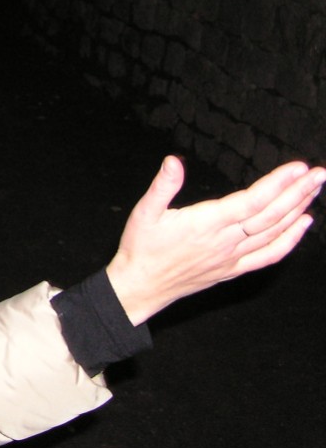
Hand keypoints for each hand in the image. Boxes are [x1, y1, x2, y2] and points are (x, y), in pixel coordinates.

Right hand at [106, 156, 325, 325]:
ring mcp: (232, 257)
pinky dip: (290, 241)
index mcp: (206, 224)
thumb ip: (162, 186)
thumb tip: (173, 161)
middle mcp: (225, 241)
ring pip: (274, 233)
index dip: (277, 184)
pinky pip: (268, 256)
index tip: (298, 168)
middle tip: (319, 175)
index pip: (252, 201)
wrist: (140, 285)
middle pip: (271, 215)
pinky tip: (303, 225)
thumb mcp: (144, 212)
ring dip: (297, 211)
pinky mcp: (232, 269)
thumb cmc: (141, 247)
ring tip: (314, 190)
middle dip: (297, 193)